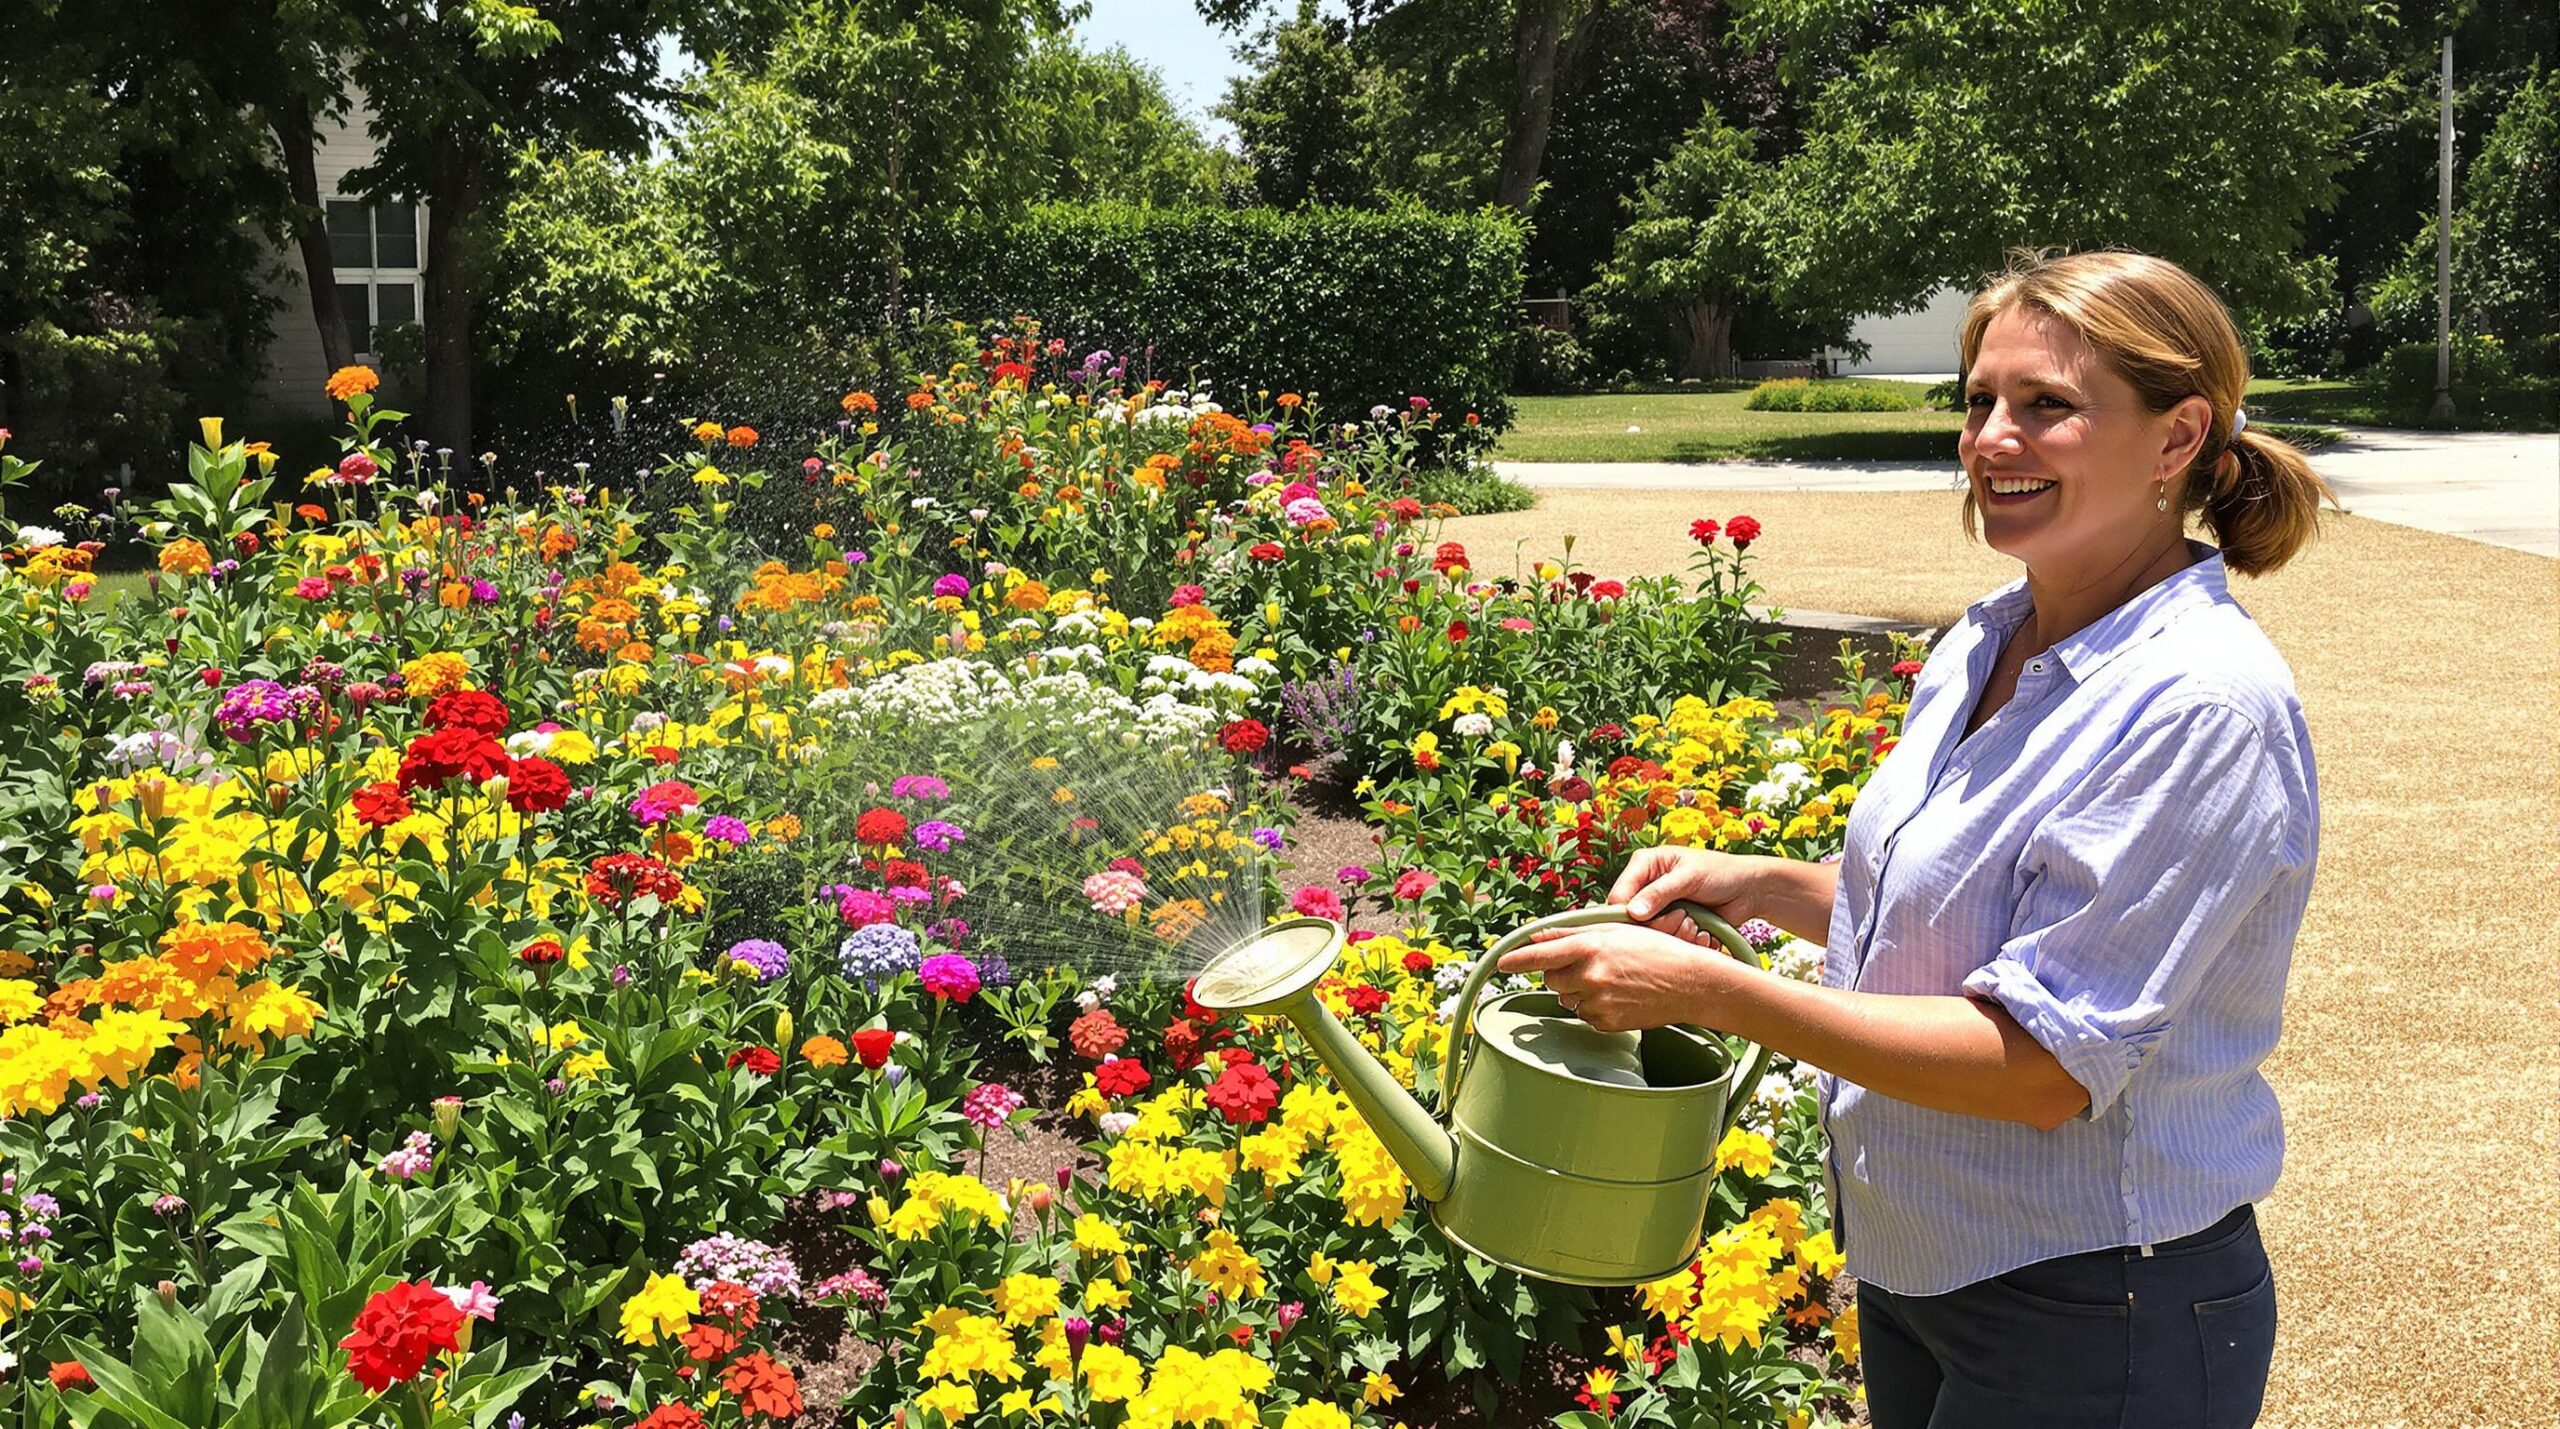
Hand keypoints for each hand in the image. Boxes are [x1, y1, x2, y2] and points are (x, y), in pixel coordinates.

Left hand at [1493, 922, 1734, 1033]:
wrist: (1689, 982)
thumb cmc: (1655, 950)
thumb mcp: (1614, 931)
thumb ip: (1572, 935)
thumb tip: (1538, 937)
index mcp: (1590, 948)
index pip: (1540, 955)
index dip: (1517, 960)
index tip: (1501, 963)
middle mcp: (1590, 976)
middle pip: (1552, 979)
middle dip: (1561, 972)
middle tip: (1589, 964)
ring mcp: (1598, 1002)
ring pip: (1567, 998)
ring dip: (1578, 990)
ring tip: (1610, 979)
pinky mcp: (1606, 1022)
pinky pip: (1585, 1015)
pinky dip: (1594, 1006)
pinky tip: (1618, 996)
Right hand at [1607, 846, 1761, 943]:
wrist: (1751, 890)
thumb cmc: (1721, 872)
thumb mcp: (1689, 877)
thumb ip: (1659, 892)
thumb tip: (1633, 913)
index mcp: (1643, 866)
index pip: (1618, 896)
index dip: (1627, 914)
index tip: (1646, 922)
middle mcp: (1646, 889)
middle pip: (1632, 922)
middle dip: (1661, 925)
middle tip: (1684, 917)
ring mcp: (1660, 911)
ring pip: (1652, 937)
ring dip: (1677, 933)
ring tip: (1695, 922)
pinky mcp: (1674, 928)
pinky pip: (1670, 944)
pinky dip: (1688, 941)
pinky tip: (1702, 931)